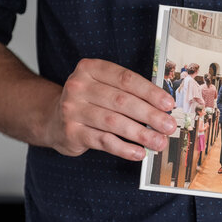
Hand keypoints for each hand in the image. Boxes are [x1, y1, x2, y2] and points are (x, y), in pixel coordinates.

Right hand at [44, 59, 175, 160]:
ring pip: (114, 122)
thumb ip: (128, 92)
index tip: (168, 104)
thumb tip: (163, 108)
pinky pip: (103, 141)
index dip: (150, 92)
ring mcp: (72, 110)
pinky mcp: (71, 132)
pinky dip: (124, 148)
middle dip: (150, 115)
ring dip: (141, 134)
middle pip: (122, 101)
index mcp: (91, 69)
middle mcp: (79, 86)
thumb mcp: (103, 87)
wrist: (53, 119)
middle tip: (169, 126)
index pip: (126, 79)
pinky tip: (139, 152)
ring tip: (159, 142)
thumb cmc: (89, 101)